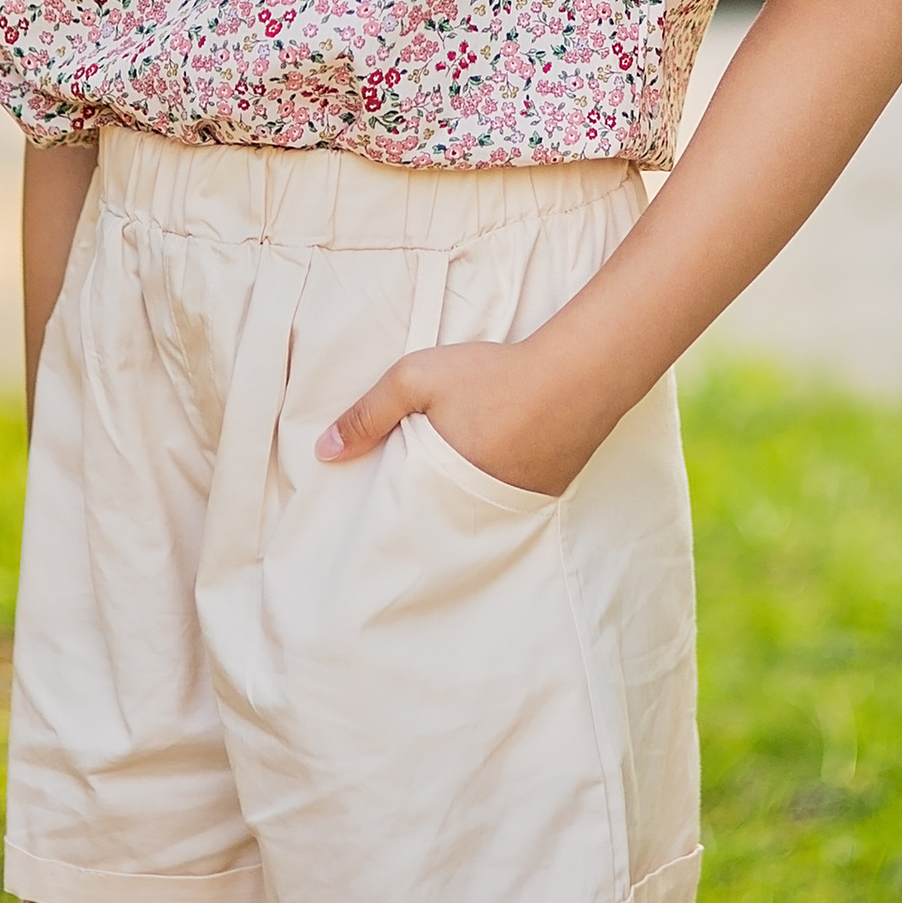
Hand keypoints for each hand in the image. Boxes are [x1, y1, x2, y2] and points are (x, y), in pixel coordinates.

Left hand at [316, 332, 607, 497]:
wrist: (577, 375)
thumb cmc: (493, 376)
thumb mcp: (417, 379)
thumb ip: (368, 414)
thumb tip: (324, 451)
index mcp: (440, 487)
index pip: (402, 521)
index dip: (386, 521)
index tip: (368, 527)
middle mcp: (477, 510)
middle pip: (437, 525)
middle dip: (420, 519)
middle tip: (405, 510)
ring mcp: (515, 507)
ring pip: (474, 517)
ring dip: (458, 507)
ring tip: (444, 491)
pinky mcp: (544, 496)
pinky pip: (508, 505)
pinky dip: (495, 494)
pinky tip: (492, 470)